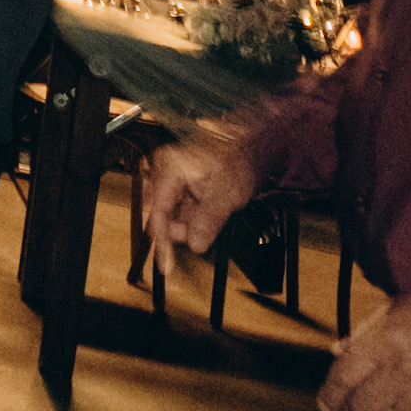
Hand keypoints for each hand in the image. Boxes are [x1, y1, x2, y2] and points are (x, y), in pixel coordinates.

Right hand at [137, 120, 262, 287]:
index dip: (162, 241)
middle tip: (201, 237)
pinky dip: (197, 220)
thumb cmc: (238, 158)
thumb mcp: (226, 193)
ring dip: (192, 226)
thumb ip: (208, 221)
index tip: (167, 264)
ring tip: (213, 218)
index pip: (158, 213)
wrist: (252, 145)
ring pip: (176, 216)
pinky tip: (211, 217)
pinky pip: (185, 211)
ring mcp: (177, 181)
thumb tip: (195, 244)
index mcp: (170, 170)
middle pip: (165, 216)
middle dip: (182, 231)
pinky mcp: (187, 188)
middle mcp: (168, 175)